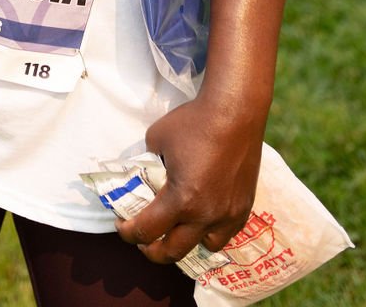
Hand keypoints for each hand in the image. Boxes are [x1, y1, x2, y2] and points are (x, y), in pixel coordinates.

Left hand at [114, 93, 263, 265]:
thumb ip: (149, 162)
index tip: (122, 225)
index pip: (148, 231)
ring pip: (205, 247)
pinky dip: (211, 232)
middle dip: (152, 251)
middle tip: (142, 241)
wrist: (234, 112)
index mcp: (182, 200)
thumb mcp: (157, 139)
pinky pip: (226, 233)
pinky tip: (203, 218)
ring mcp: (228, 214)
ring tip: (177, 231)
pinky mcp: (243, 207)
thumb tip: (146, 172)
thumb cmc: (193, 122)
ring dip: (187, 243)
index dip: (128, 233)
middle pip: (174, 252)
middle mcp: (206, 215)